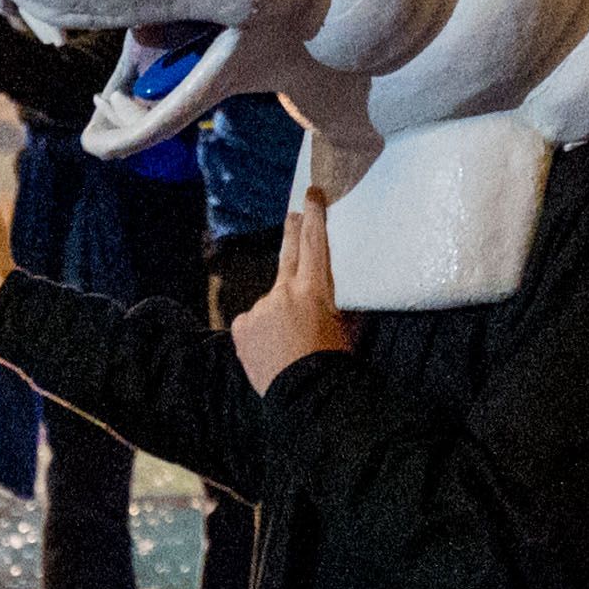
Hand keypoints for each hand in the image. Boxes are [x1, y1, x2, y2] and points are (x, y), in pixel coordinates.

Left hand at [234, 192, 353, 390]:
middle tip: (293, 215)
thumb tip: (334, 296)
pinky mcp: (242, 327)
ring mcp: (259, 309)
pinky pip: (253, 323)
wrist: (306, 394)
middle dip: (292, 232)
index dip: (314, 216)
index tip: (311, 194)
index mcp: (314, 289)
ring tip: (291, 344)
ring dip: (279, 315)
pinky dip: (261, 332)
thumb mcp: (346, 328)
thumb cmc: (333, 361)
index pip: (314, 243)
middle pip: (287, 254)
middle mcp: (283, 292)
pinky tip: (272, 351)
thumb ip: (336, 305)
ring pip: (270, 303)